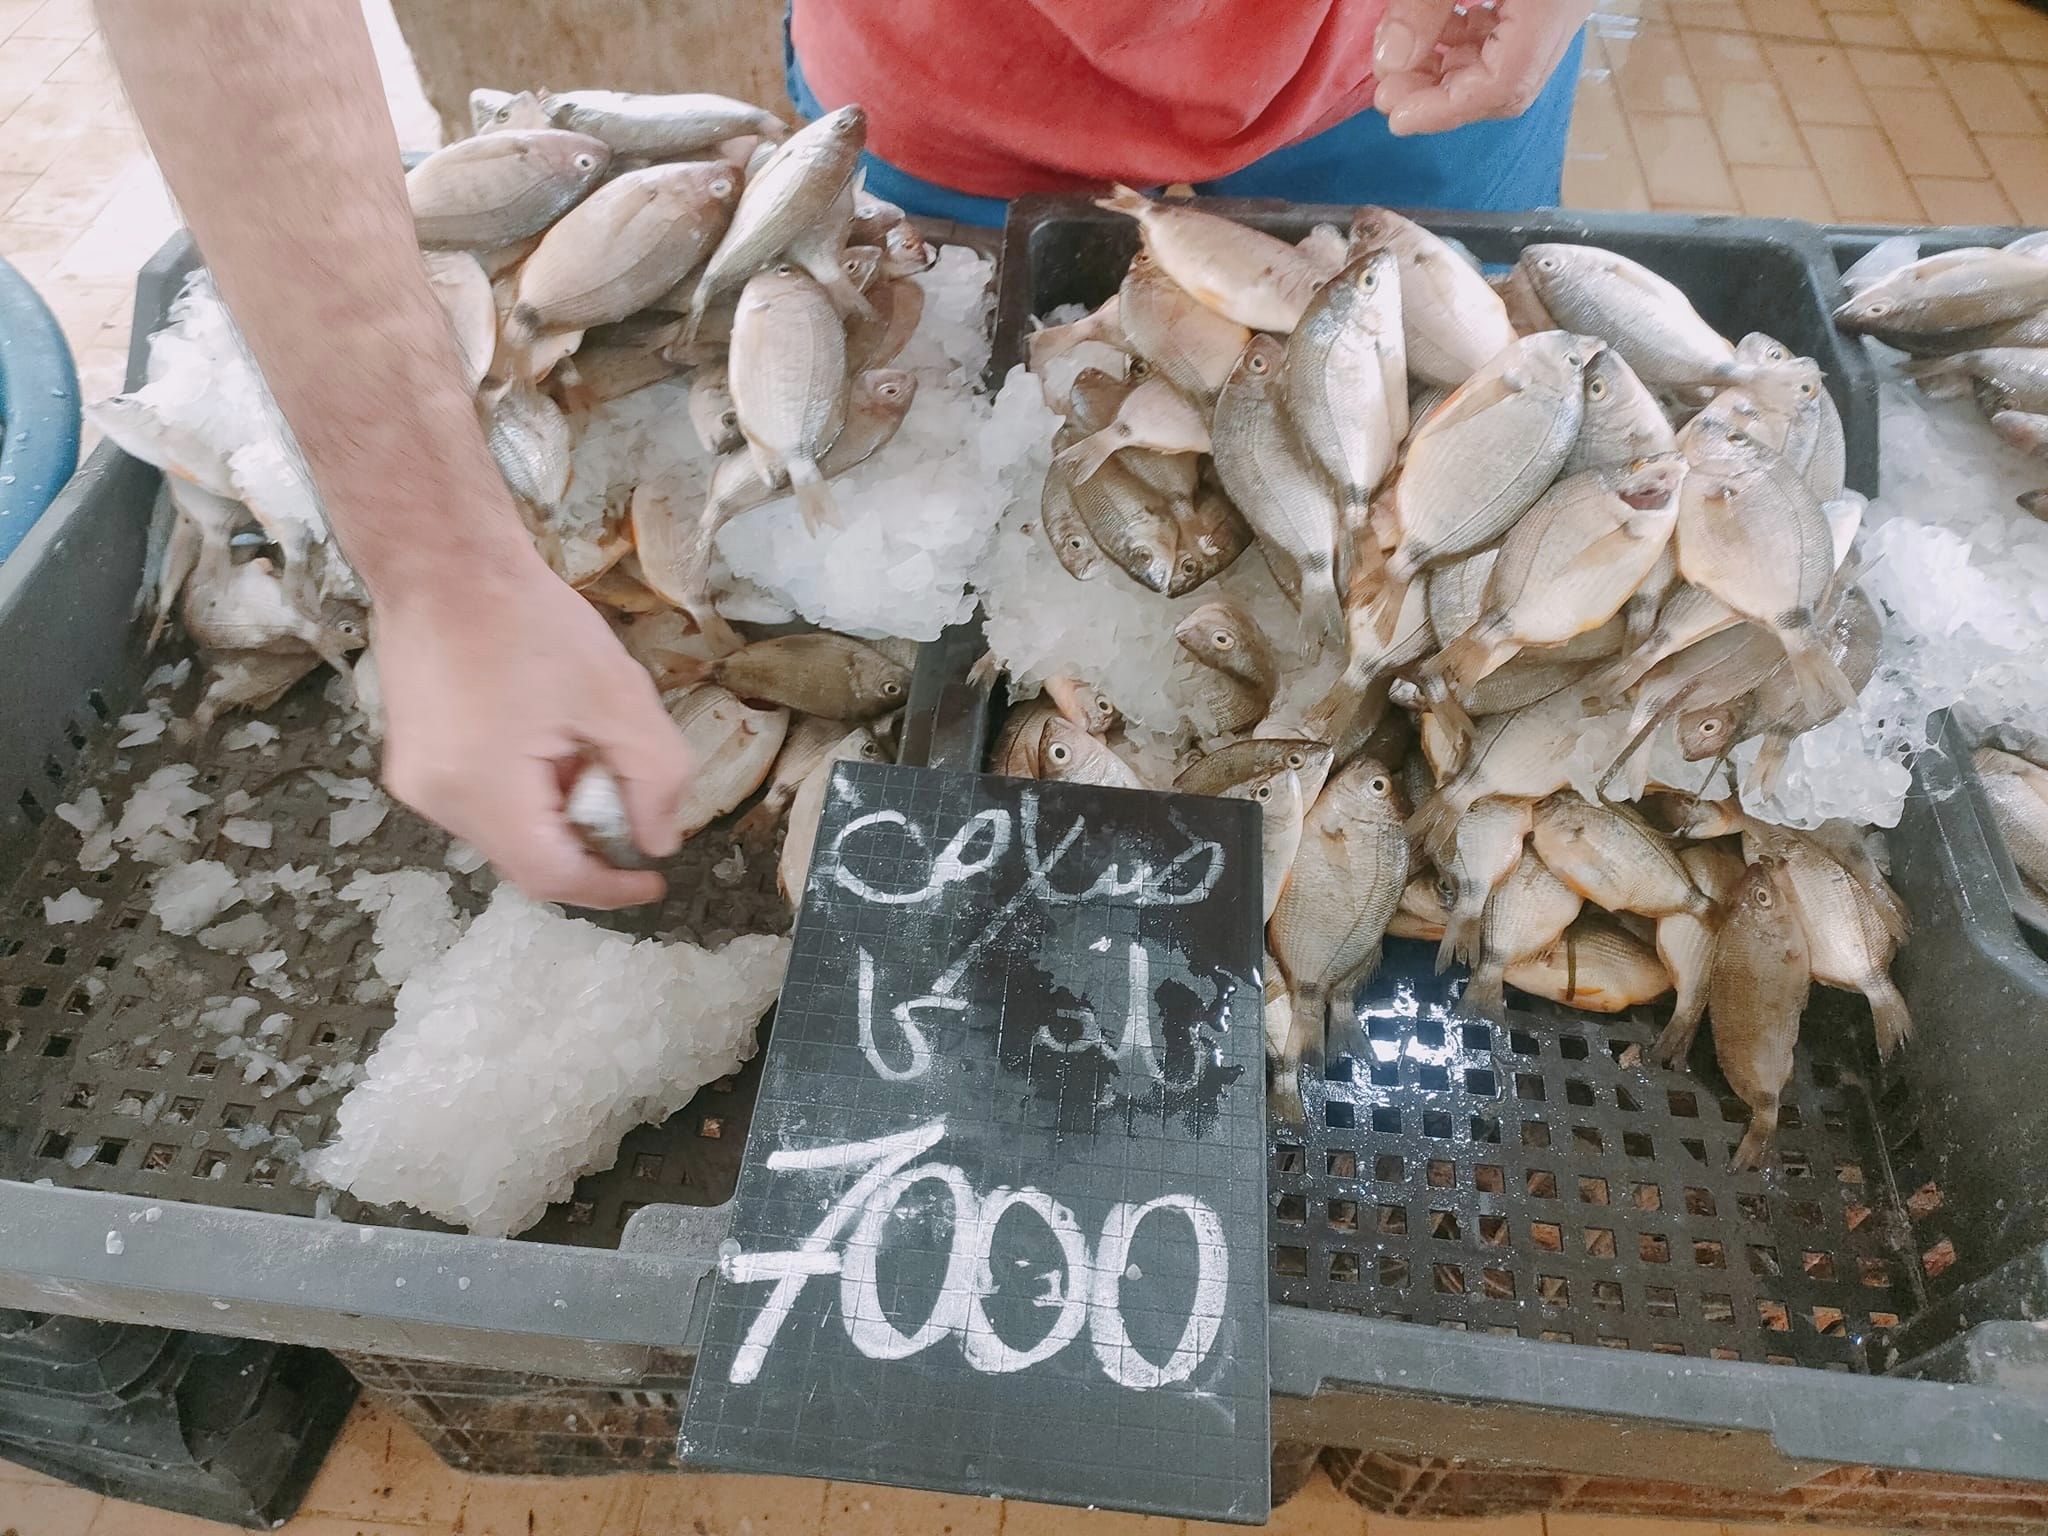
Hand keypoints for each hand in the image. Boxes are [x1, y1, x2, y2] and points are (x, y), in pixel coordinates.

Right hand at [375, 546, 690, 908]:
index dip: (610, 888)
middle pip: (526, 861)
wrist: (440, 558)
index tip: (655, 880)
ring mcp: (416, 782)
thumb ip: (653, 776)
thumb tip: (659, 841)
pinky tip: (552, 746)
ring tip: (590, 761)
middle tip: (633, 809)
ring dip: (557, 818)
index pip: (551, 876)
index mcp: (481, 789)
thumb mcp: (617, 694)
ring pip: (504, 835)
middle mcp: (437, 800)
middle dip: (588, 848)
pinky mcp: (414, 761)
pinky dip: (527, 796)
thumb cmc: (529, 618)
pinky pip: (481, 804)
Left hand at [1373, 0, 1594, 136]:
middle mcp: (1566, 13)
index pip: (1506, 84)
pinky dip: (1466, 46)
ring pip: (1506, 65)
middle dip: (1441, 97)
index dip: (1445, 110)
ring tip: (1402, 64)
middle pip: (1506, 85)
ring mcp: (1560, 8)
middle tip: (1388, 91)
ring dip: (1448, 73)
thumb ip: (1424, 5)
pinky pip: (1509, 39)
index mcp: (1554, 5)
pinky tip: (1434, 34)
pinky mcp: (1547, 0)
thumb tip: (1390, 62)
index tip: (1395, 115)